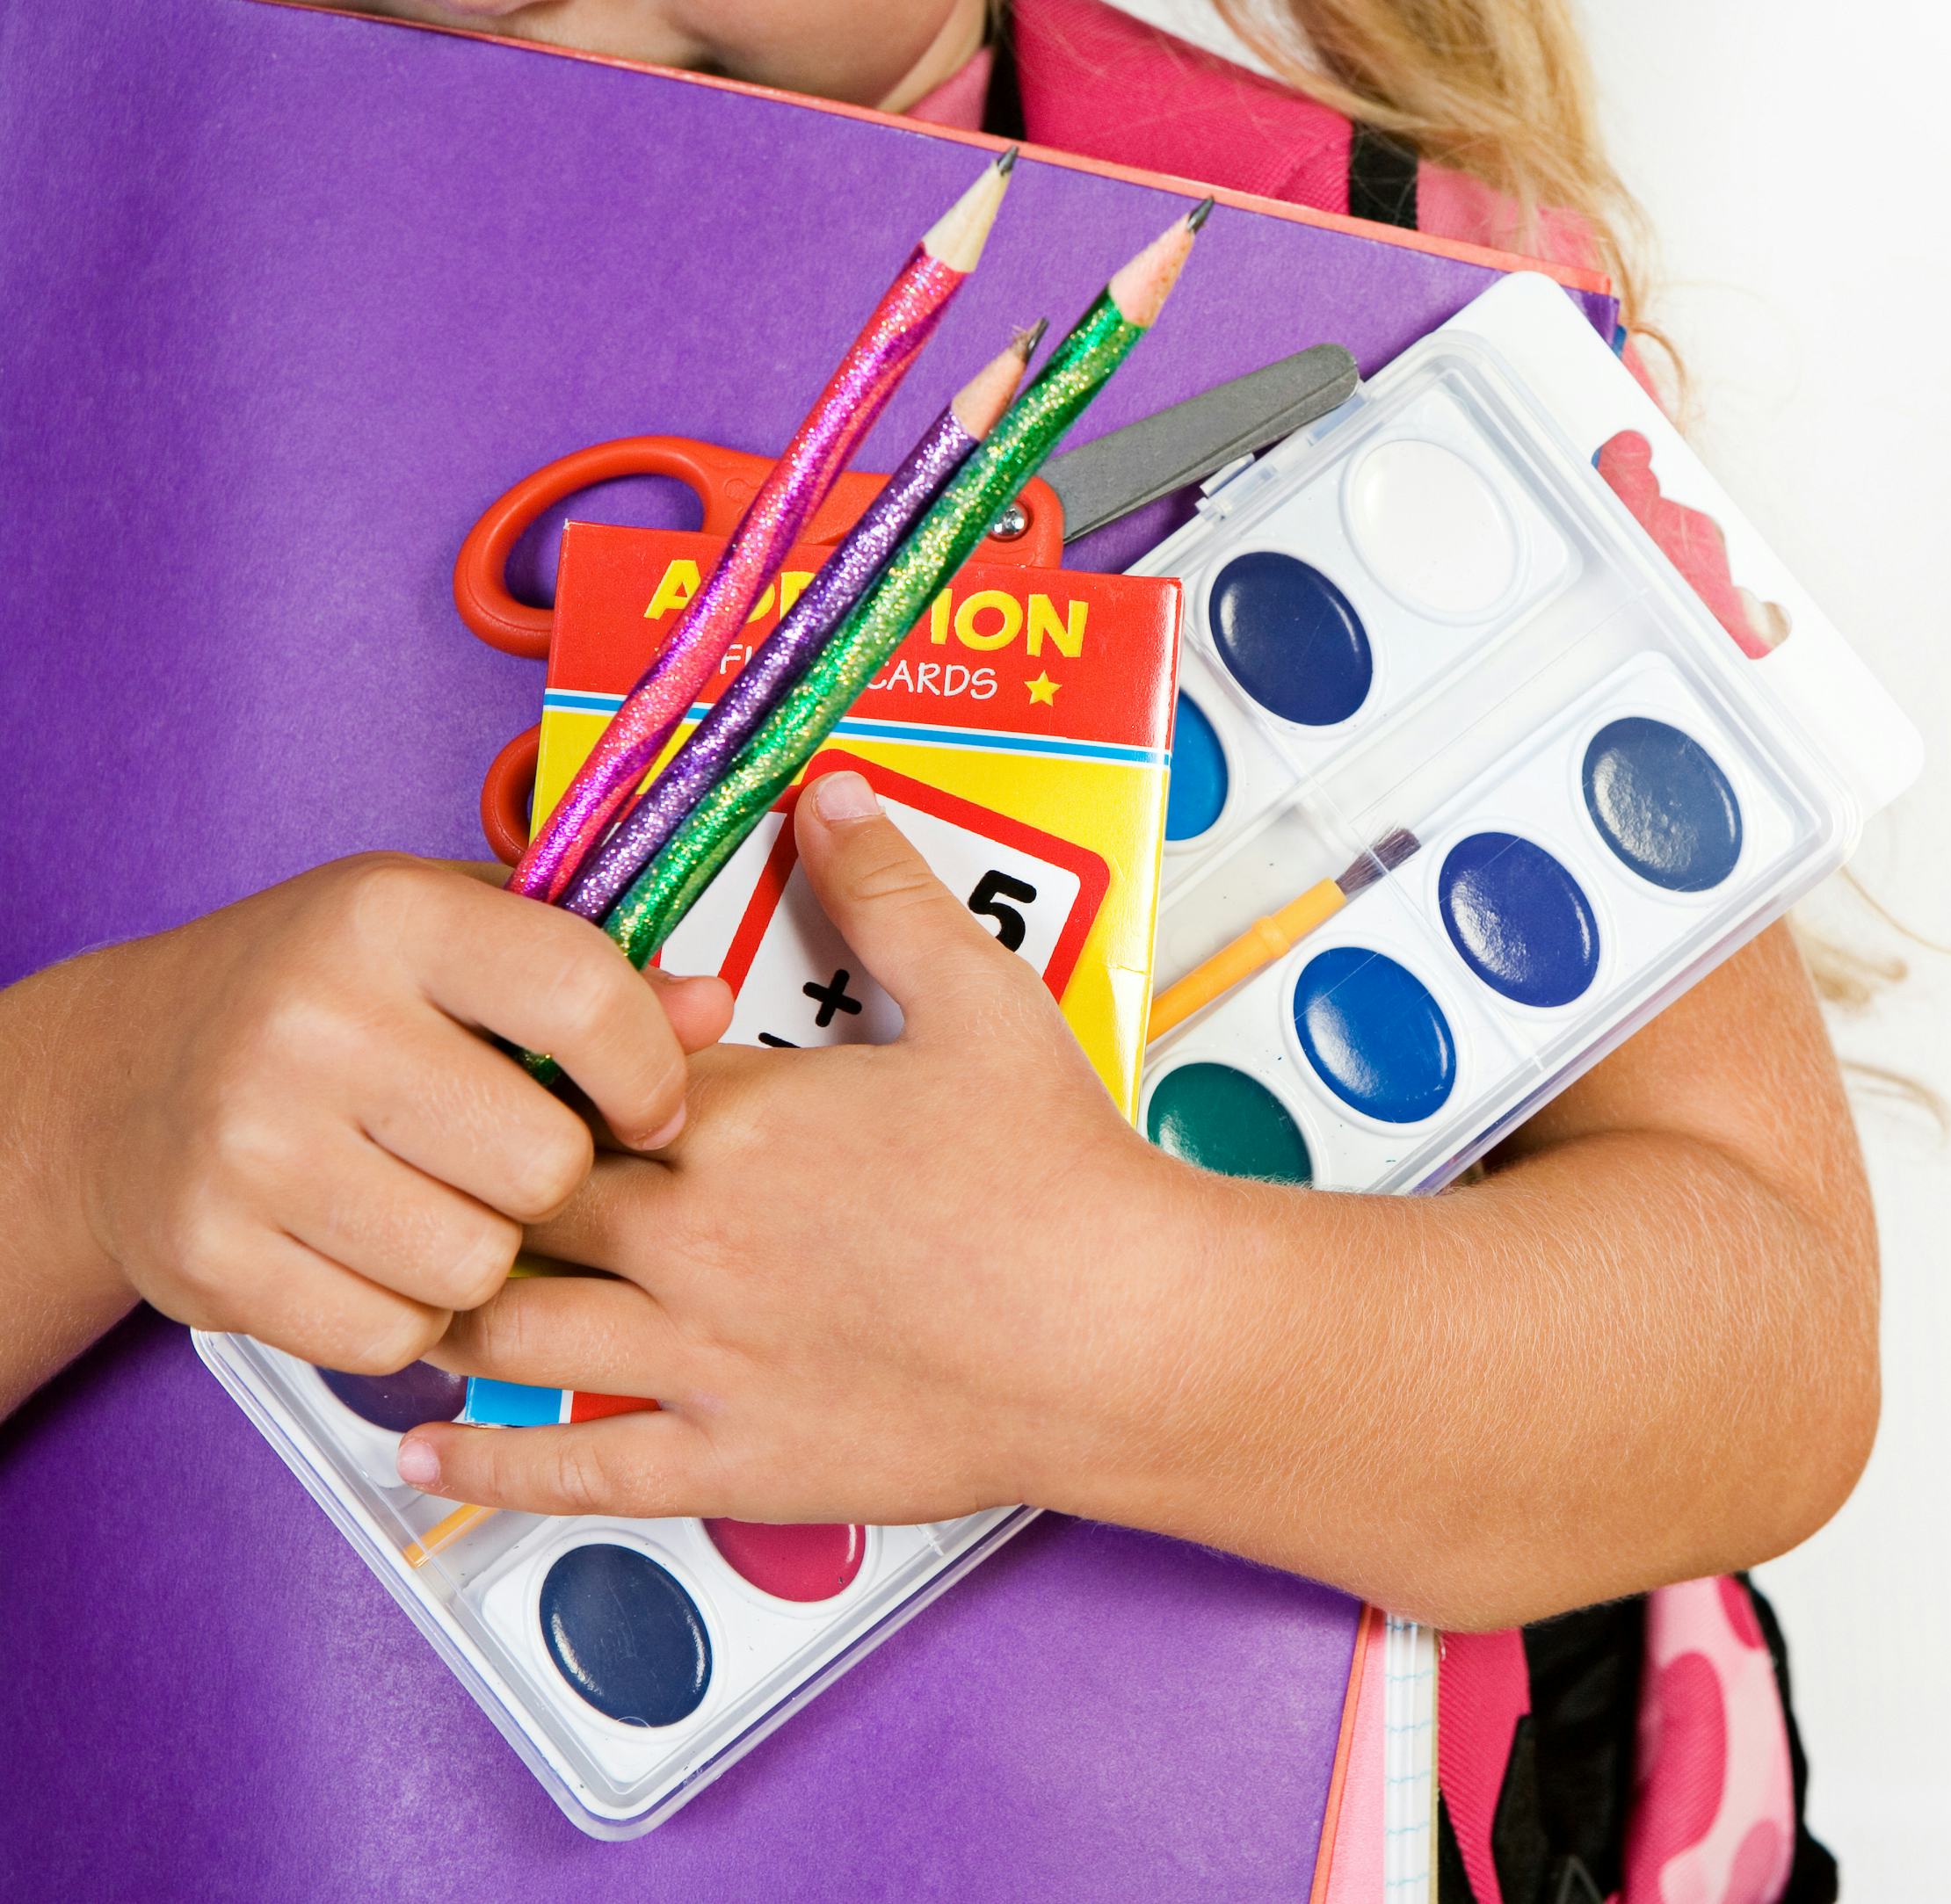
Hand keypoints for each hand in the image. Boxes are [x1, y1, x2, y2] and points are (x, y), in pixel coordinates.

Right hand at [44, 854, 729, 1374]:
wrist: (115, 1081)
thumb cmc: (319, 999)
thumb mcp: (454, 939)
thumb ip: (593, 971)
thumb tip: (712, 1006)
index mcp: (390, 917)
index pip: (585, 1001)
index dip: (649, 1074)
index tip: (648, 1104)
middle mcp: (311, 1022)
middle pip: (545, 1166)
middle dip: (551, 1179)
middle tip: (503, 1158)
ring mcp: (249, 1146)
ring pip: (478, 1267)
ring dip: (481, 1256)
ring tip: (434, 1200)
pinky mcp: (210, 1256)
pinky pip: (393, 1338)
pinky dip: (404, 1315)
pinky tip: (370, 1251)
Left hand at [399, 772, 1207, 1525]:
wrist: (1126, 1332)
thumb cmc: (1062, 1177)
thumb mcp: (982, 998)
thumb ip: (887, 892)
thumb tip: (830, 793)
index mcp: (738, 1120)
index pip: (572, 1082)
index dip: (530, 1072)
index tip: (502, 1066)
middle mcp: (694, 1239)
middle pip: (518, 1199)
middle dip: (470, 1182)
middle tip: (431, 1171)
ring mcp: (704, 1359)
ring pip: (513, 1327)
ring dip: (447, 1302)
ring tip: (407, 1283)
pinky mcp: (734, 1459)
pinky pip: (574, 1471)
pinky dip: (481, 1459)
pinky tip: (422, 1445)